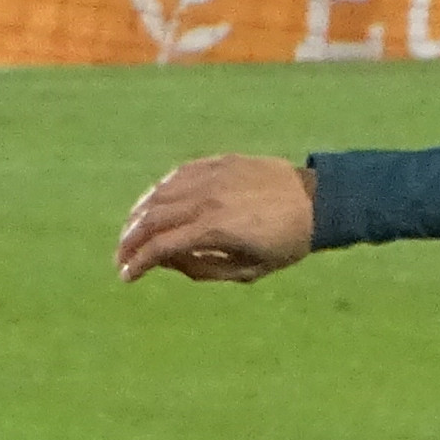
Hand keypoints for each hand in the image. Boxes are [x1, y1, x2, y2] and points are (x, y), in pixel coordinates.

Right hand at [116, 155, 313, 282]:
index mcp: (214, 228)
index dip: (137, 263)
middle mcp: (207, 198)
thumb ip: (201, 268)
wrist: (318, 201)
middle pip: (152, 218)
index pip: (161, 246)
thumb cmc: (285, 244)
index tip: (126, 276)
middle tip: (121, 256)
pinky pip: (178, 175)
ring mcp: (211, 176)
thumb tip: (166, 260)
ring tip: (131, 232)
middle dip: (129, 240)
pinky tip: (154, 204)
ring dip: (138, 215)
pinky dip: (159, 191)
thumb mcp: (247, 270)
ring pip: (159, 193)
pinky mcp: (219, 162)